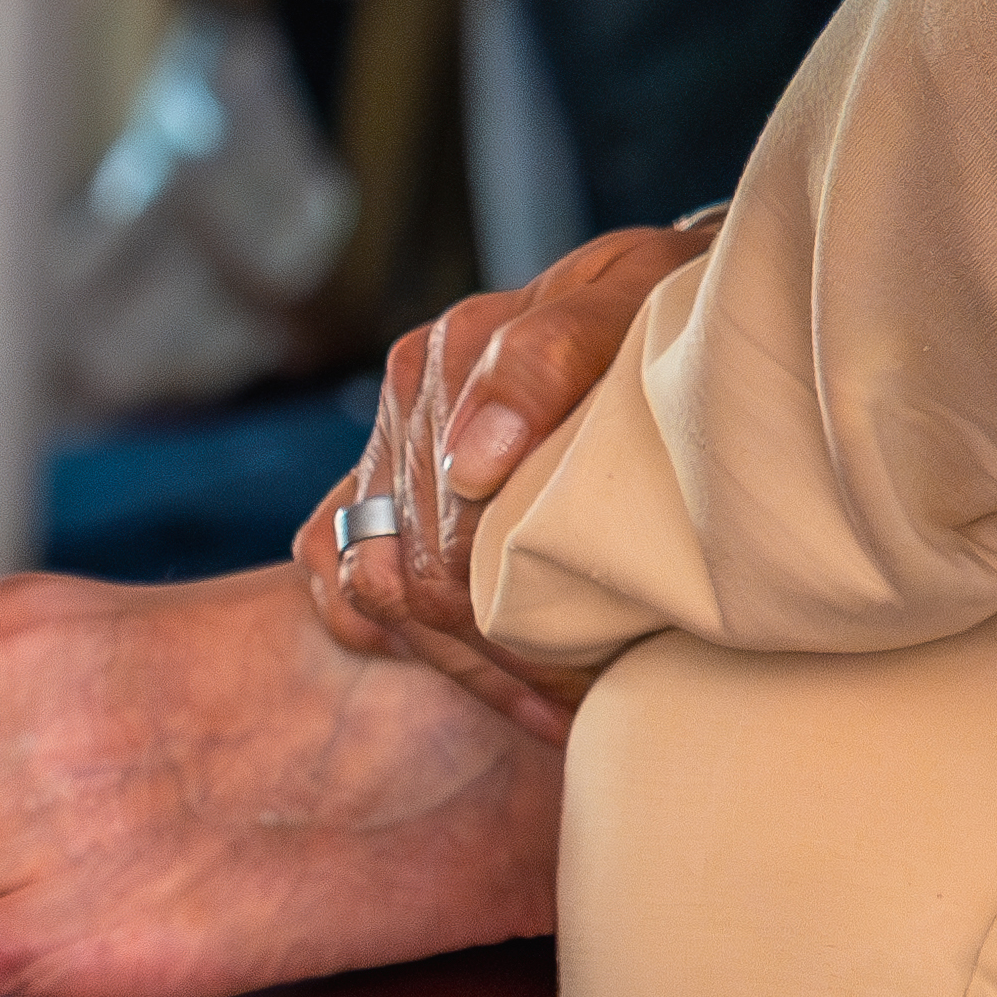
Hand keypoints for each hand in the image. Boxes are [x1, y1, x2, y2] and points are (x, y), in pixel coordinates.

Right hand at [295, 208, 718, 742]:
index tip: (590, 678)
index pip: (453, 538)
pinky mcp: (371, 474)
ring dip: (459, 662)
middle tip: (585, 705)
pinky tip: (488, 676)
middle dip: (502, 655)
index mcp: (459, 354)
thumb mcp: (636, 301)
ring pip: (373, 589)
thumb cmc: (662, 308)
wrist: (659, 291)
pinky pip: (334, 573)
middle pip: (415, 576)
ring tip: (550, 705)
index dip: (520, 624)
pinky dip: (396, 639)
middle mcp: (409, 395)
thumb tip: (469, 466)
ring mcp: (385, 438)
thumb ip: (552, 356)